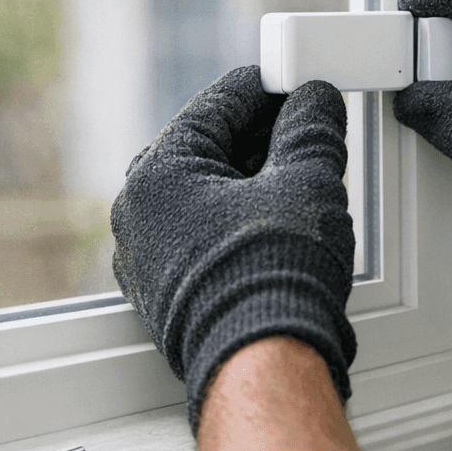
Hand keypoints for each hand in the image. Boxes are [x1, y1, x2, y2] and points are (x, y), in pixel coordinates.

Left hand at [111, 66, 356, 429]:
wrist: (261, 365)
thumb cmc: (273, 277)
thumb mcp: (306, 181)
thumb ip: (310, 128)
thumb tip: (314, 101)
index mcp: (158, 170)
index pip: (221, 101)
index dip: (272, 87)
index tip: (304, 85)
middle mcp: (136, 210)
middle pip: (208, 147)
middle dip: (263, 137)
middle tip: (311, 131)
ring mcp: (144, 256)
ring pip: (205, 193)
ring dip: (253, 180)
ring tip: (304, 180)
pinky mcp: (162, 292)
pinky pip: (200, 234)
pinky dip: (237, 221)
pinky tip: (277, 226)